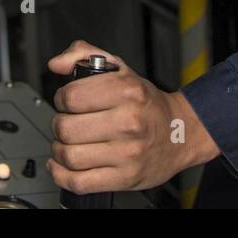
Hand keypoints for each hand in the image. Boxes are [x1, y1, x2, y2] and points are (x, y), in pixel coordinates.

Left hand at [46, 40, 219, 193]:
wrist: (181, 133)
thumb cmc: (147, 103)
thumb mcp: (120, 67)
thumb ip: (84, 55)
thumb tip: (56, 64)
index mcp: (127, 91)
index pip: (71, 97)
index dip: (61, 99)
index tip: (66, 102)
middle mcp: (129, 122)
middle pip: (66, 128)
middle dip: (58, 125)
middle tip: (67, 123)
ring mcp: (128, 153)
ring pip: (69, 156)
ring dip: (59, 150)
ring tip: (66, 143)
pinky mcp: (125, 178)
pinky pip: (79, 182)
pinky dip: (61, 175)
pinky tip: (61, 166)